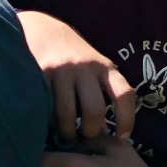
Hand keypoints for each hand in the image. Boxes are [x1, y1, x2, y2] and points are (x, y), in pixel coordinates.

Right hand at [18, 11, 135, 140]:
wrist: (41, 29)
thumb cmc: (73, 56)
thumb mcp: (94, 67)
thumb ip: (102, 92)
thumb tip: (106, 133)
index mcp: (105, 67)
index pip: (124, 94)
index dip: (127, 120)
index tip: (122, 137)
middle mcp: (85, 67)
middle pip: (94, 110)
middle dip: (90, 131)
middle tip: (84, 136)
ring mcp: (61, 71)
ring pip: (67, 114)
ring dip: (67, 132)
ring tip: (65, 134)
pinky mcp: (39, 74)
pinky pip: (45, 108)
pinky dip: (47, 122)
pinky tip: (48, 124)